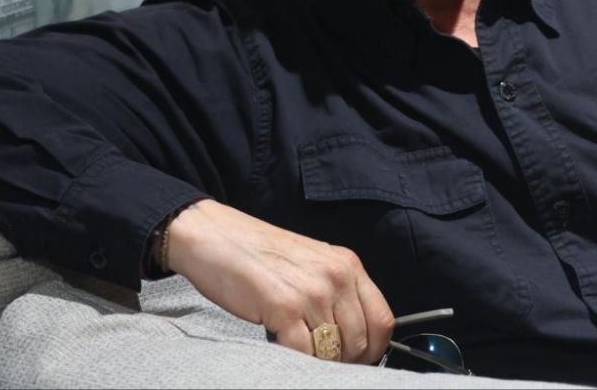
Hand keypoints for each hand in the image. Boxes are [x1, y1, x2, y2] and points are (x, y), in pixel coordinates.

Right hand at [165, 199, 394, 363]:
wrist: (212, 234)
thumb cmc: (256, 251)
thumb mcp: (311, 262)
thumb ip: (335, 290)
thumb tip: (351, 333)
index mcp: (347, 264)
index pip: (383, 320)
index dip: (373, 349)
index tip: (357, 358)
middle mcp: (335, 276)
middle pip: (361, 342)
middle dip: (342, 360)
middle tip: (320, 359)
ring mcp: (312, 292)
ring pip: (334, 353)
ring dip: (317, 361)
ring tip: (298, 349)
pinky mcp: (284, 307)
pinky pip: (304, 354)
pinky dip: (295, 360)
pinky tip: (279, 344)